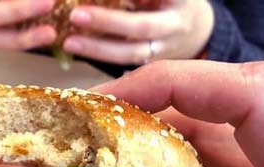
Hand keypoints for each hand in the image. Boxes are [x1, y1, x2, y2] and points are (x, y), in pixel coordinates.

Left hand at [63, 0, 213, 63]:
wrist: (194, 26)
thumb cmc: (166, 0)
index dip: (126, 0)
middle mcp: (176, 24)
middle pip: (140, 26)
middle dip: (107, 22)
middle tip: (75, 15)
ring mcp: (167, 48)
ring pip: (131, 52)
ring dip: (97, 50)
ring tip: (68, 43)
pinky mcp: (154, 64)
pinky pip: (125, 63)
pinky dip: (101, 57)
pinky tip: (78, 50)